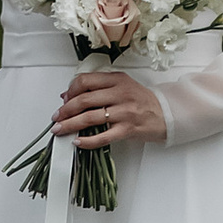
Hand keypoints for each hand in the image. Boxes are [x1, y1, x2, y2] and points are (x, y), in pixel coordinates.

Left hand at [52, 71, 166, 148]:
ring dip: (70, 125)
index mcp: (117, 80)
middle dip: (65, 110)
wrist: (165, 114)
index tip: (64, 99)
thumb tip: (69, 95)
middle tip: (57, 117)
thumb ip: (98, 87)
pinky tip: (78, 142)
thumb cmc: (141, 100)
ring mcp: (124, 112)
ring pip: (89, 117)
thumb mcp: (122, 85)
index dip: (70, 90)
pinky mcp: (127, 129)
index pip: (85, 81)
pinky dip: (87, 141)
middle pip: (84, 99)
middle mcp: (120, 94)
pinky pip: (103, 136)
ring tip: (60, 129)